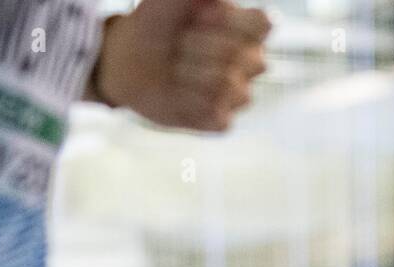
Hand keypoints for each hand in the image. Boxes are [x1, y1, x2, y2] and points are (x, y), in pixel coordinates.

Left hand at [96, 0, 271, 131]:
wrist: (129, 59)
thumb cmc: (156, 24)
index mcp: (248, 28)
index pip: (263, 23)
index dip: (227, 21)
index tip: (198, 18)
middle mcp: (251, 62)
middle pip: (237, 54)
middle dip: (195, 46)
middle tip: (178, 45)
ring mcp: (239, 93)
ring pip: (227, 85)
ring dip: (188, 73)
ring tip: (176, 69)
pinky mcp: (221, 120)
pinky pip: (217, 114)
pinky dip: (188, 101)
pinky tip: (178, 93)